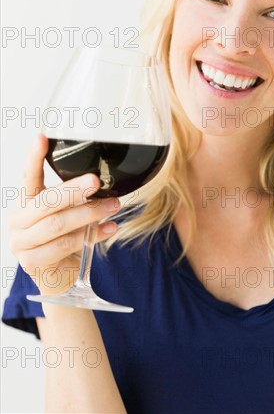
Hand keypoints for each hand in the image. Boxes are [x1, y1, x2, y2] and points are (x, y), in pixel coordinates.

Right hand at [8, 133, 120, 295]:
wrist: (61, 277)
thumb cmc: (67, 240)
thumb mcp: (71, 215)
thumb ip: (78, 200)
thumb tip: (102, 182)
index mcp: (27, 203)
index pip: (28, 176)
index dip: (34, 157)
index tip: (42, 137)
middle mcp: (19, 221)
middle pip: (46, 201)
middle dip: (73, 190)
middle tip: (96, 181)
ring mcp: (22, 243)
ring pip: (57, 224)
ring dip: (89, 214)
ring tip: (113, 206)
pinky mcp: (32, 262)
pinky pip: (64, 245)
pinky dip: (90, 235)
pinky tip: (110, 228)